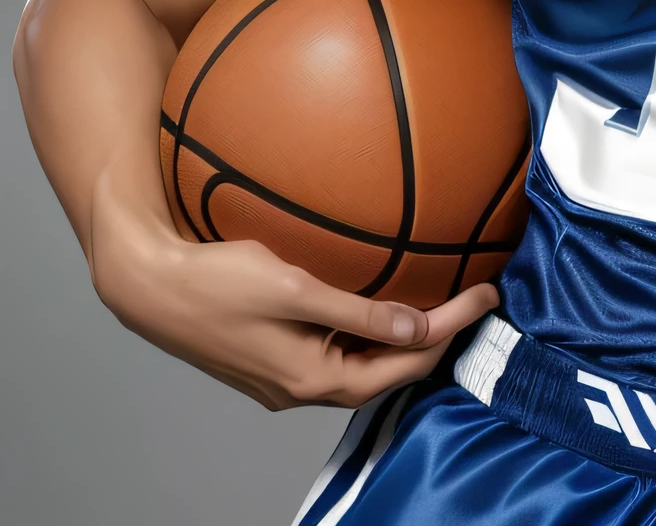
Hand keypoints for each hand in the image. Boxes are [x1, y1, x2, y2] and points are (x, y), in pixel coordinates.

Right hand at [95, 208, 499, 410]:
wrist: (152, 286)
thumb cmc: (218, 282)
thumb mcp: (295, 290)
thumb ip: (359, 313)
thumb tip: (418, 329)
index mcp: (313, 379)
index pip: (406, 361)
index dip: (454, 327)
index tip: (489, 293)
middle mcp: (304, 386)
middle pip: (391, 371)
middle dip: (439, 336)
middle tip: (477, 295)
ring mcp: (289, 376)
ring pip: (366, 364)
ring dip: (407, 335)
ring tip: (445, 299)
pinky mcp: (278, 357)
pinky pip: (341, 349)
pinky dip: (373, 329)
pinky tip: (386, 301)